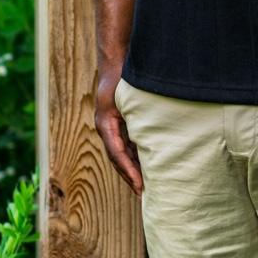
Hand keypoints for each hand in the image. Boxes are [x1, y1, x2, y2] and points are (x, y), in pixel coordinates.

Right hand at [94, 69, 144, 196]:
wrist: (115, 64)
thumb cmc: (122, 79)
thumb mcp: (129, 99)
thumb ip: (137, 117)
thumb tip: (150, 138)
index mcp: (106, 125)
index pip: (117, 154)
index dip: (129, 171)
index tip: (140, 186)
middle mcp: (106, 129)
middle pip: (118, 159)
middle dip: (130, 176)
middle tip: (144, 193)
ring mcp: (110, 128)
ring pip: (122, 154)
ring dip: (133, 169)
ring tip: (146, 186)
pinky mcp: (117, 124)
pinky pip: (125, 145)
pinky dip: (135, 157)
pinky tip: (147, 166)